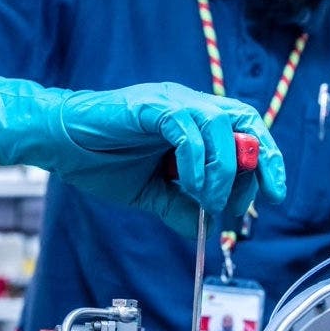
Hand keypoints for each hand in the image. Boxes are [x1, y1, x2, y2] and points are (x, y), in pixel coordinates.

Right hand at [0, 78, 285, 236]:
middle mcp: (188, 104)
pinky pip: (187, 128)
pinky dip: (194, 162)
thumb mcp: (150, 193)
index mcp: (192, 120)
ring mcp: (170, 101)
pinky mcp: (150, 106)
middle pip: (245, 120)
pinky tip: (183, 185)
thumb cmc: (97, 158)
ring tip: (203, 200)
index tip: (274, 196)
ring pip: (221, 125)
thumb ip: (180, 207)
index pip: (247, 130)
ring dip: (220, 171)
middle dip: (257, 163)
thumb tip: (212, 228)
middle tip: (246, 201)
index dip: (268, 161)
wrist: (55, 143)